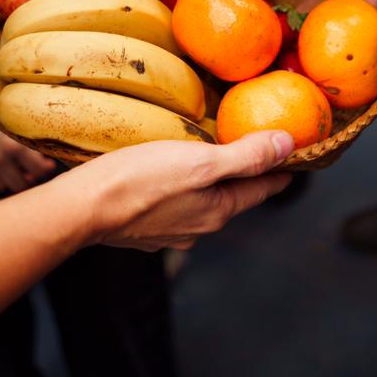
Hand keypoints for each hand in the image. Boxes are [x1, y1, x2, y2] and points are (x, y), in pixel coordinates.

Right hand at [0, 78, 54, 197]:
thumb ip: (27, 130)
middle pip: (20, 184)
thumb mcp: (12, 112)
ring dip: (7, 182)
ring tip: (11, 171)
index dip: (44, 169)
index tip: (46, 165)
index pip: (38, 170)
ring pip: (0, 187)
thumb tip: (42, 148)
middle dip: (27, 178)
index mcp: (13, 144)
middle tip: (29, 170)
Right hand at [64, 131, 294, 250]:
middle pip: (232, 196)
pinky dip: (177, 190)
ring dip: (207, 182)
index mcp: (218, 210)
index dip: (281, 169)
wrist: (82, 209)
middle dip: (244, 174)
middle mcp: (199, 227)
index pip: (263, 188)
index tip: (294, 155)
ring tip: (205, 157)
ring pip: (200, 202)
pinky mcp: (143, 229)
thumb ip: (245, 156)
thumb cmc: (139, 180)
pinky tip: (165, 176)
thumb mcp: (199, 161)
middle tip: (251, 147)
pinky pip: (172, 206)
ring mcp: (169, 232)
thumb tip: (288, 145)